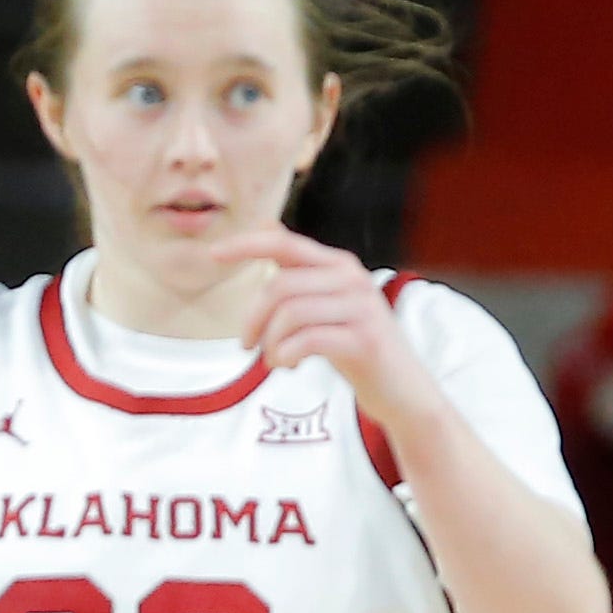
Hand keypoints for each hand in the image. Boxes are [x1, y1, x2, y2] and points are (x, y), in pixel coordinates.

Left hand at [212, 227, 443, 436]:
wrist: (400, 386)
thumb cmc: (352, 343)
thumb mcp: (324, 302)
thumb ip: (297, 270)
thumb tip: (266, 226)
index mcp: (337, 265)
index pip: (285, 244)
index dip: (247, 246)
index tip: (213, 253)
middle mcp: (352, 278)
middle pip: (279, 287)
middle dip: (251, 320)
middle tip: (246, 346)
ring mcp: (361, 307)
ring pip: (289, 314)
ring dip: (269, 343)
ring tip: (272, 360)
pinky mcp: (364, 339)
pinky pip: (306, 340)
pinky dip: (285, 357)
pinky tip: (289, 366)